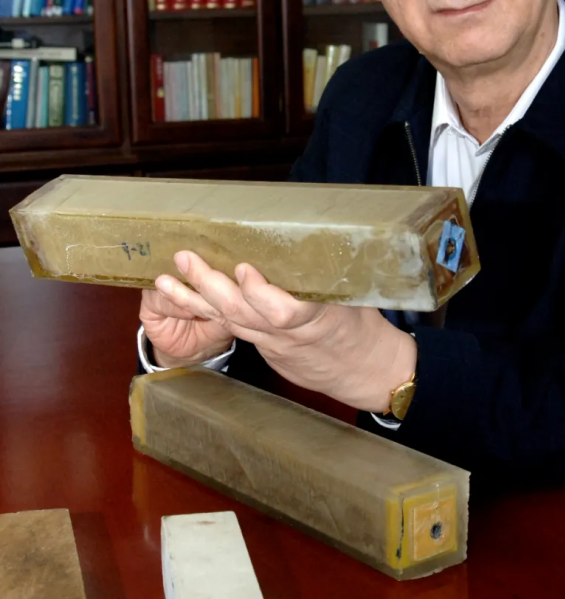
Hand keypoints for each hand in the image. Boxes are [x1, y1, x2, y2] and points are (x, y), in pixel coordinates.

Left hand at [150, 250, 417, 412]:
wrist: (364, 371)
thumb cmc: (363, 325)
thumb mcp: (358, 296)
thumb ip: (332, 271)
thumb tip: (317, 226)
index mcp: (321, 319)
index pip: (286, 312)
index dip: (261, 293)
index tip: (243, 268)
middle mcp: (289, 335)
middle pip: (244, 315)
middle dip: (211, 287)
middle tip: (186, 259)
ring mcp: (272, 344)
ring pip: (229, 323)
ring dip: (194, 301)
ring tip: (166, 279)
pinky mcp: (262, 348)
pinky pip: (228, 328)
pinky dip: (201, 311)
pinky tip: (178, 294)